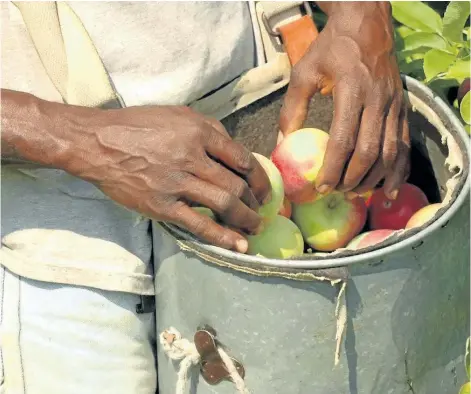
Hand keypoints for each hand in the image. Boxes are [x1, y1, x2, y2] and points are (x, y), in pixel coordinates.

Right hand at [66, 106, 270, 251]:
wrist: (97, 143)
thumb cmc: (137, 126)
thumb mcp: (177, 115)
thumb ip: (208, 129)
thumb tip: (233, 151)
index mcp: (199, 132)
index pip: (242, 158)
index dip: (259, 178)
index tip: (265, 189)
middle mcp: (192, 157)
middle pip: (236, 184)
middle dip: (255, 202)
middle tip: (261, 210)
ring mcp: (177, 183)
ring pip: (224, 204)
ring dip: (245, 219)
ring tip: (255, 228)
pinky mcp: (162, 205)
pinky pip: (198, 224)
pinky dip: (222, 236)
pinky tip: (238, 245)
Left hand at [279, 2, 409, 198]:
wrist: (367, 24)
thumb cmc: (331, 49)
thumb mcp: (305, 72)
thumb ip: (293, 108)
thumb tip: (281, 143)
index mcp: (352, 90)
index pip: (344, 139)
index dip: (333, 168)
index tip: (321, 187)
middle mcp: (378, 100)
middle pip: (369, 152)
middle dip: (352, 178)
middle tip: (336, 192)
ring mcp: (394, 106)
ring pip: (390, 152)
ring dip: (373, 178)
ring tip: (355, 193)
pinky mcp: (403, 109)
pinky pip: (405, 146)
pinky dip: (398, 170)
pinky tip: (389, 189)